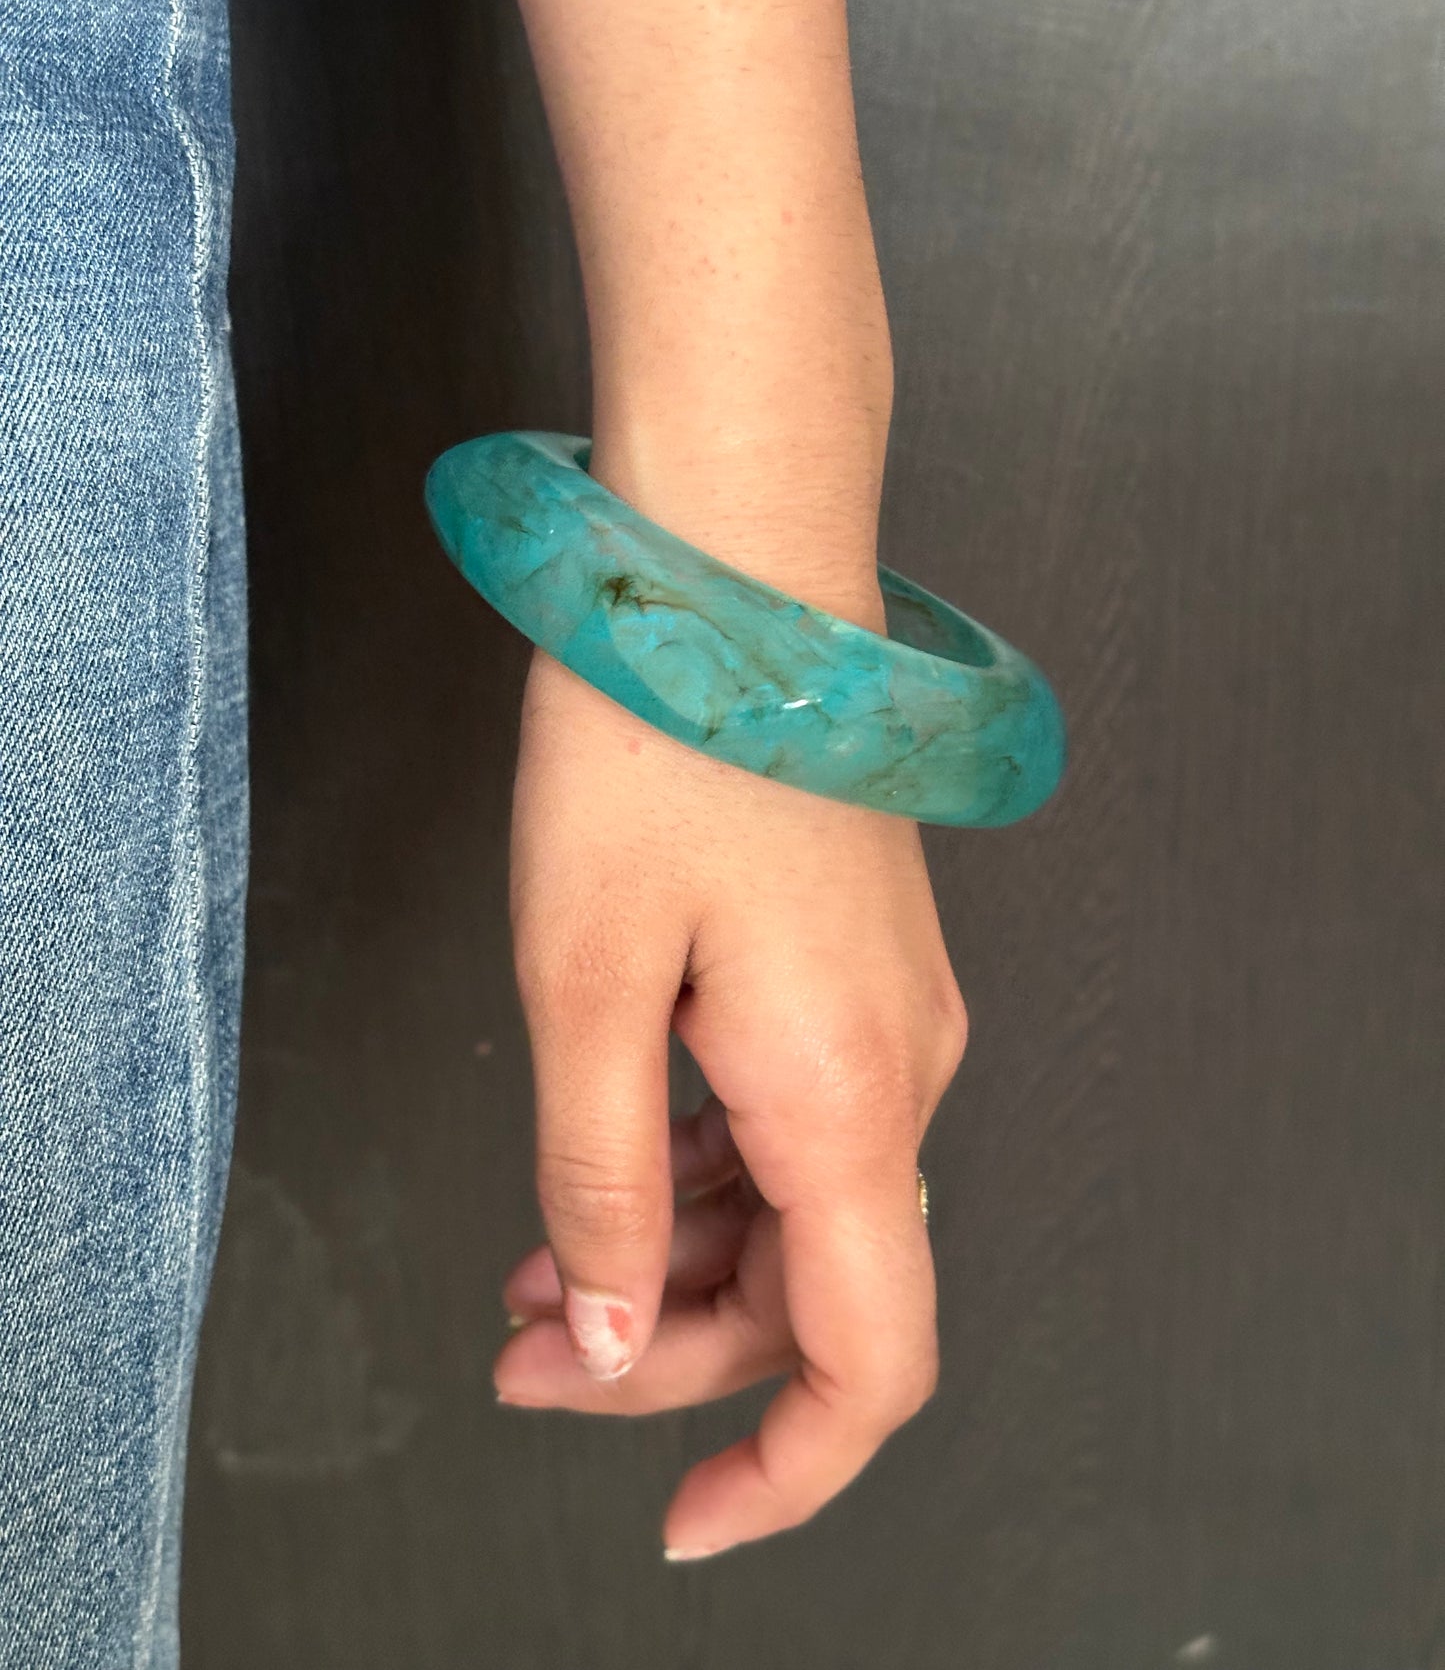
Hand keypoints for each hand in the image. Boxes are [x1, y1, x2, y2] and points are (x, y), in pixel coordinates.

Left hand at [493, 633, 969, 1560]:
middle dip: (663, 1350)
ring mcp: (884, 1014)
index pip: (870, 1362)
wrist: (733, 575)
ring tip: (527, 1269)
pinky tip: (602, 1162)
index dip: (787, 1471)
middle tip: (517, 1357)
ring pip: (793, 1206)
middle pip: (811, 1292)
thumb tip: (598, 1329)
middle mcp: (896, 1066)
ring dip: (669, 1259)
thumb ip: (594, 1179)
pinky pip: (788, 1119)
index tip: (686, 1519)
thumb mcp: (581, 981)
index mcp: (841, 1092)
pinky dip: (696, 1170)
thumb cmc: (657, 743)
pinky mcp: (852, 968)